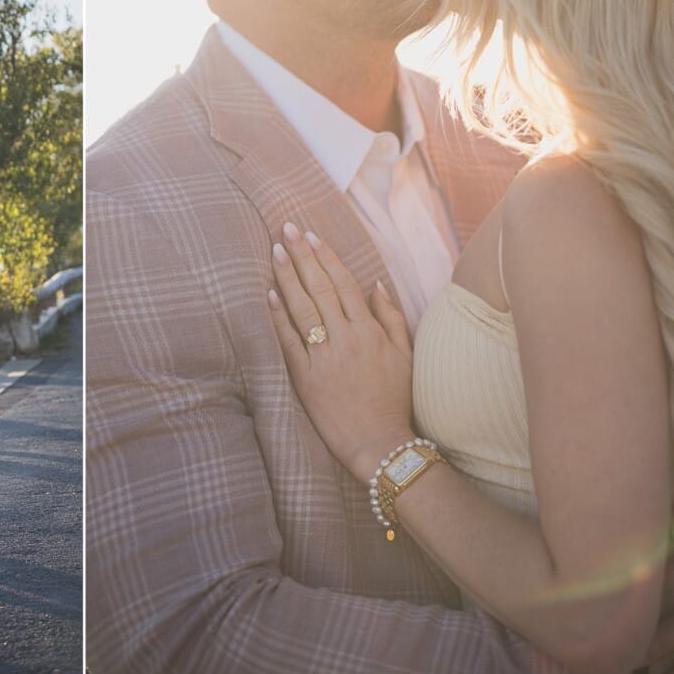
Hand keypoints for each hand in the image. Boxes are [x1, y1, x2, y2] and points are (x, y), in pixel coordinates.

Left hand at [267, 222, 413, 477]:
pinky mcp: (306, 378)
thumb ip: (390, 317)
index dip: (326, 256)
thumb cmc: (394, 399)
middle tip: (286, 229)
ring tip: (275, 252)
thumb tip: (376, 283)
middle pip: (320, 287)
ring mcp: (324, 357)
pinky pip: (289, 341)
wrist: (380, 444)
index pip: (343, 283)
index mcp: (369, 331)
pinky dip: (278, 316)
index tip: (311, 235)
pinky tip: (269, 295)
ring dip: (287, 277)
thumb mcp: (404, 355)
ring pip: (302, 308)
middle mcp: (346, 338)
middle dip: (302, 256)